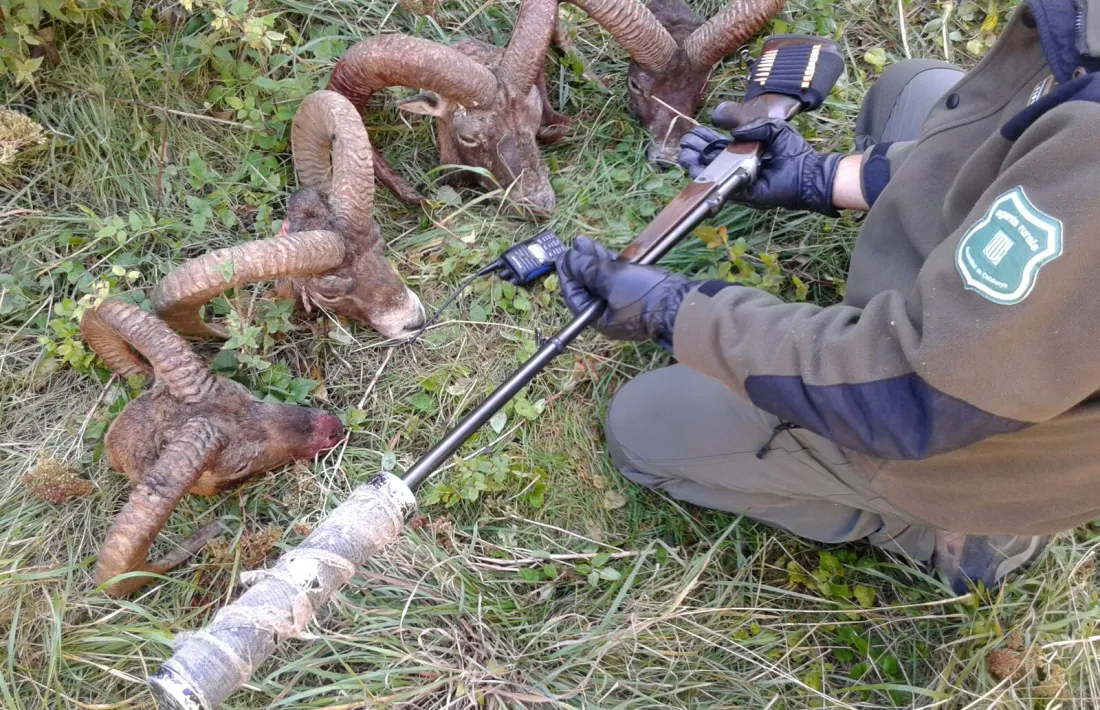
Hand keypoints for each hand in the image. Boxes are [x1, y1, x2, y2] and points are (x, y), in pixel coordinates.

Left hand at [556, 236, 693, 349]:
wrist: (682, 303)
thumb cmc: (644, 295)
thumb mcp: (611, 279)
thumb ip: (587, 268)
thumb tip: (566, 259)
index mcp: (599, 320)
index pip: (574, 296)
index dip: (567, 275)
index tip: (562, 256)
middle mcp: (609, 315)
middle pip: (588, 287)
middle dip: (581, 264)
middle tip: (576, 244)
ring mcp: (624, 305)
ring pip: (603, 281)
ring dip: (595, 261)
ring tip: (587, 242)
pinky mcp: (637, 295)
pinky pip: (618, 280)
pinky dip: (611, 266)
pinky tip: (605, 252)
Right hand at [679, 102, 844, 215]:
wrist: (808, 173)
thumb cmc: (794, 152)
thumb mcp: (774, 129)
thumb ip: (754, 125)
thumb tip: (732, 131)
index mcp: (745, 152)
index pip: (719, 146)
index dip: (705, 139)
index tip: (693, 133)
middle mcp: (739, 166)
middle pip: (711, 159)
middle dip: (696, 150)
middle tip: (684, 144)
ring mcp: (739, 180)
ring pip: (712, 174)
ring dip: (695, 164)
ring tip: (683, 155)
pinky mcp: (743, 193)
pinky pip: (721, 186)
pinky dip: (707, 179)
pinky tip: (694, 169)